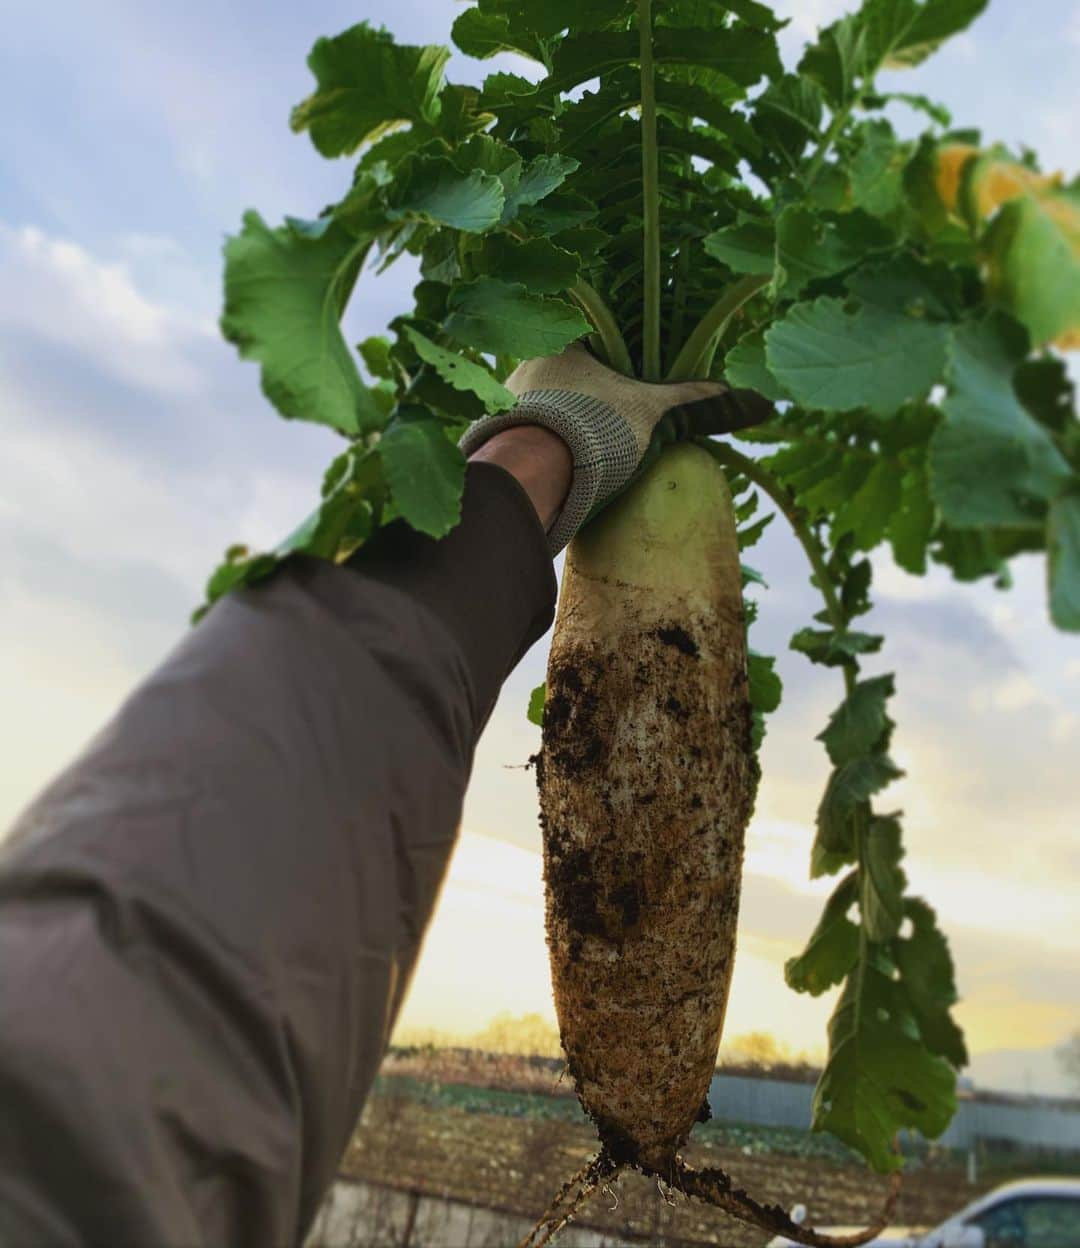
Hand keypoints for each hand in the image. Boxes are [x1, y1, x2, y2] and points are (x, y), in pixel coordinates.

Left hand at [461, 340, 772, 553]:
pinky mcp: (496, 440)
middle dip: (589, 395)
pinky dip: (545, 451)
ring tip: (592, 451)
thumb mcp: (657, 414)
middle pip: (567, 374)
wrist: (532, 476)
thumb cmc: (592, 429)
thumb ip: (701, 404)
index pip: (593, 338)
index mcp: (561, 339)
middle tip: (615, 421)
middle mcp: (523, 362)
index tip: (632, 384)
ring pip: (545, 407)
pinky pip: (528, 438)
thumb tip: (761, 403)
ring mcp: (504, 402)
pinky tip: (563, 470)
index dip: (616, 360)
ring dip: (565, 425)